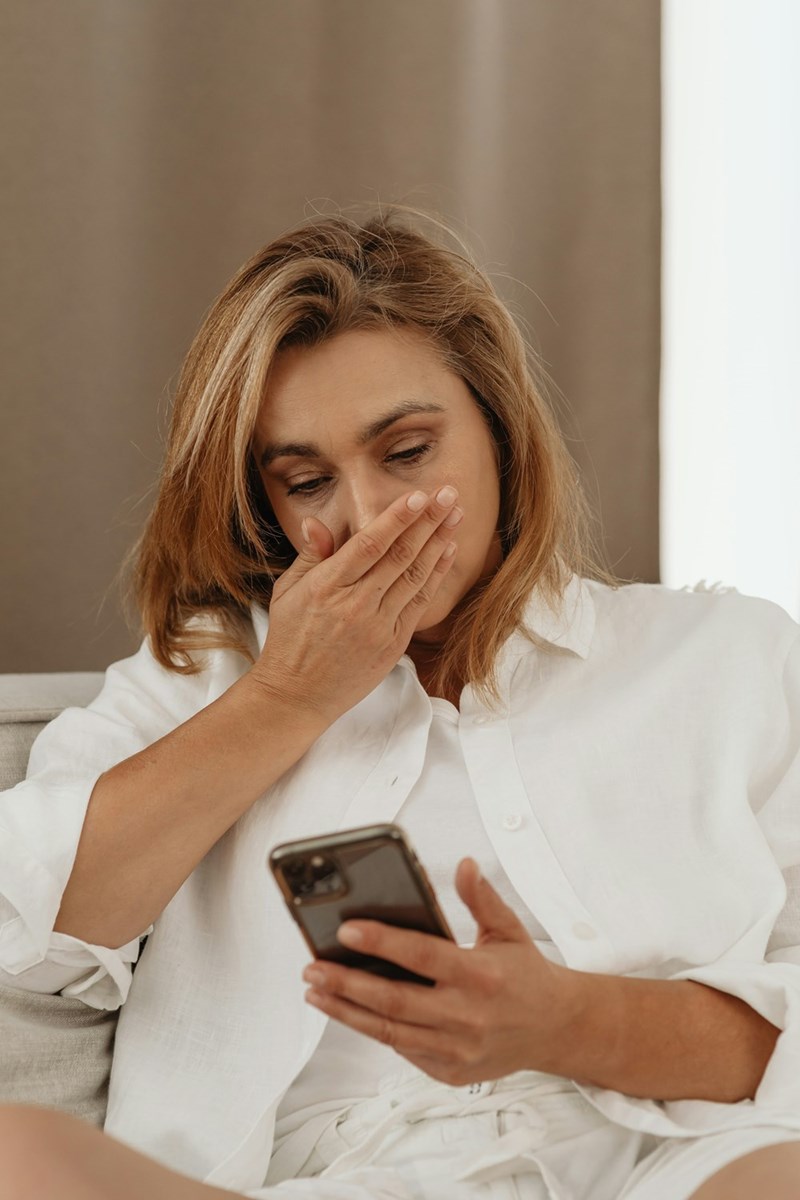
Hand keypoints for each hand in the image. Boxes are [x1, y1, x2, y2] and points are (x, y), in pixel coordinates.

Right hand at [251, 486, 461, 726]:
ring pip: (415, 576)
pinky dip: (435, 576)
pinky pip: (419, 603)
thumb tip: (315, 522)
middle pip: (400, 555)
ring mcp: (377, 625)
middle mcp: (355, 604)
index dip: (397, 519)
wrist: (296, 695)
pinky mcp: (392, 644)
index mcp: (327, 586)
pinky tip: (446, 552)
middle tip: (448, 493)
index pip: (369, 544)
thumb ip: (311, 556)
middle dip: (428, 521)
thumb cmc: (289, 639)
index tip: (419, 496)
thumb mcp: (288, 592)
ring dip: (439, 542)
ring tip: (455, 515)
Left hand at [301, 857, 578, 1085]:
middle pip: (394, 1001)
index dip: (381, 943)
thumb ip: (481, 897)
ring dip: (347, 1012)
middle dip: (346, 983)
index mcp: (481, 975)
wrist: (556, 1028)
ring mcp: (457, 1049)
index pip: (421, 956)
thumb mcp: (508, 929)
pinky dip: (374, 1030)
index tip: (347, 931)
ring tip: (316, 990)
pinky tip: (350, 1011)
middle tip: (313, 967)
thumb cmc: (527, 975)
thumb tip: (464, 865)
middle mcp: (467, 1016)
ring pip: (389, 1032)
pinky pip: (403, 1050)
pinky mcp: (451, 1071)